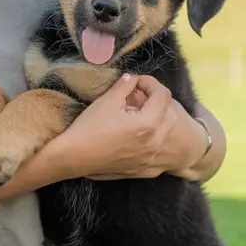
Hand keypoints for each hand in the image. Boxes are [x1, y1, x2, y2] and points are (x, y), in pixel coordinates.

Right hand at [50, 73, 183, 180]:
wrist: (74, 157)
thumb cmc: (89, 127)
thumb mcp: (107, 101)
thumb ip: (125, 86)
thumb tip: (133, 78)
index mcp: (147, 124)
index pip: (163, 96)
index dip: (151, 83)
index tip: (137, 82)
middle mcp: (154, 142)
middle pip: (171, 115)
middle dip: (159, 101)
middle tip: (141, 96)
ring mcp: (149, 157)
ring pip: (166, 133)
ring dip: (158, 119)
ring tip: (138, 113)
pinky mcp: (142, 167)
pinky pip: (156, 147)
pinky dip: (152, 136)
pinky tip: (134, 132)